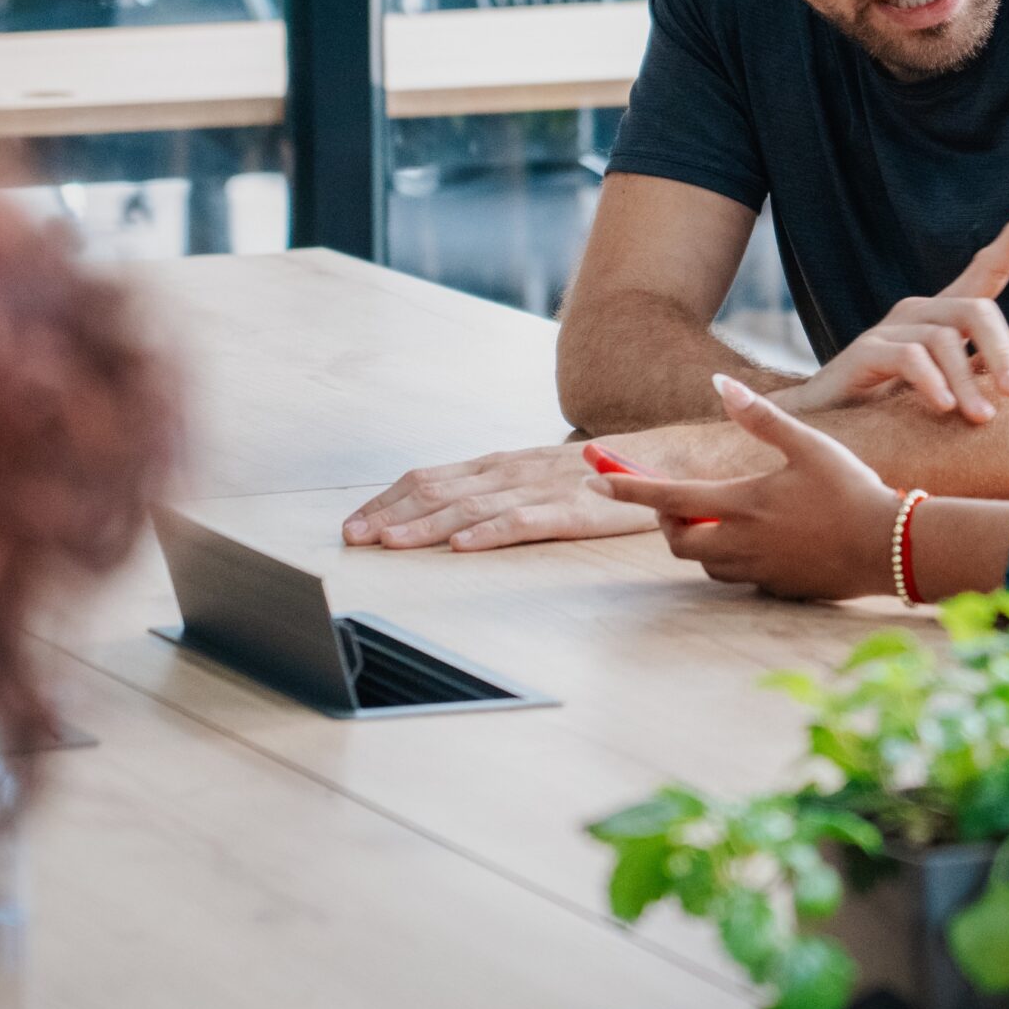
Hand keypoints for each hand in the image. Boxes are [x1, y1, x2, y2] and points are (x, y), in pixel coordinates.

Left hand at [342, 440, 657, 550]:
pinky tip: (462, 547)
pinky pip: (522, 523)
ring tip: (391, 543)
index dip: (388, 501)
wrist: (655, 461)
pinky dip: (488, 534)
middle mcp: (508, 473)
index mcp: (496, 466)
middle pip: (438, 492)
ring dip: (425, 527)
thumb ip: (490, 490)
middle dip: (391, 515)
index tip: (354, 524)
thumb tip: (439, 513)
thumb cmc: (588, 475)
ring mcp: (537, 491)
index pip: (429, 478)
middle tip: (354, 538)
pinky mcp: (568, 513)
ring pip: (470, 509)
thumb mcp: (530, 475)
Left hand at [601, 375, 903, 599]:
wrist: (892, 549)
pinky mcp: (777, 589)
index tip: (594, 479)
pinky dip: (732, 557)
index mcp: (742, 505)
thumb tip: (719, 384)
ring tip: (720, 515)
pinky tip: (762, 538)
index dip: (626, 488)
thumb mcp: (810, 445)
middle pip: (678, 540)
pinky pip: (738, 576)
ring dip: (699, 540)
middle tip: (676, 499)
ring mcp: (758, 572)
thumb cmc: (853, 492)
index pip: (666, 499)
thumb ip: (760, 418)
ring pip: (705, 562)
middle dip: (668, 520)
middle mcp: (741, 545)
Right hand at [788, 202, 1008, 422]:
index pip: (985, 271)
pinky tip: (944, 407)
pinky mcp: (865, 352)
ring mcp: (890, 328)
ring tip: (983, 418)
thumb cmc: (898, 406)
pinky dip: (932, 382)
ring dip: (969, 382)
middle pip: (976, 308)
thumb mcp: (956, 386)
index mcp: (947, 316)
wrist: (833, 429)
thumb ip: (992, 364)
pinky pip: (909, 357)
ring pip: (946, 339)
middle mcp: (920, 312)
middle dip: (1002, 350)